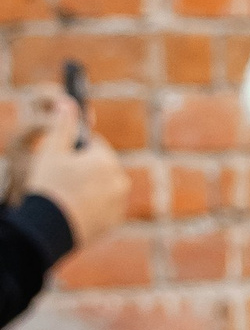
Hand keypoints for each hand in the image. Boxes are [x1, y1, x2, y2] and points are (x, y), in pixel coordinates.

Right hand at [19, 87, 129, 250]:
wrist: (49, 228)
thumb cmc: (50, 186)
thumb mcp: (52, 151)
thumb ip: (63, 125)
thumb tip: (68, 101)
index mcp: (107, 160)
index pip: (94, 145)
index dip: (75, 152)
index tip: (63, 162)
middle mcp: (120, 180)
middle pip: (100, 166)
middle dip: (84, 170)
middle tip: (63, 183)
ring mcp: (120, 202)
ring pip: (103, 186)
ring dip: (90, 188)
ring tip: (68, 198)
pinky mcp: (115, 221)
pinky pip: (105, 206)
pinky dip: (94, 207)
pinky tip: (75, 211)